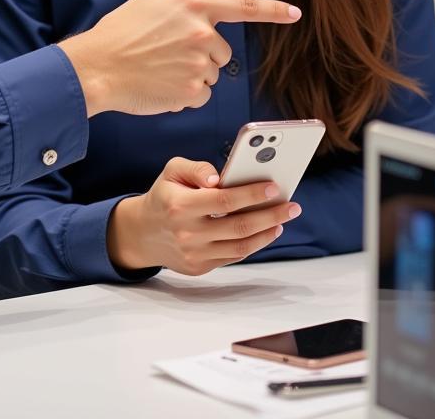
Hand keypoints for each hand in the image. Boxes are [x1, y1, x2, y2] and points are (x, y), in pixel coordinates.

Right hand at [59, 0, 300, 116]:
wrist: (97, 68)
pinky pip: (201, 96)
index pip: (244, 6)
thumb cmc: (116, 34)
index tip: (295, 13)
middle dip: (203, 56)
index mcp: (192, 6)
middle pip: (222, 52)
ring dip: (192, 77)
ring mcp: (199, 64)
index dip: (273, 10)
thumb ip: (176, 7)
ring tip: (159, 72)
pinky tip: (161, 87)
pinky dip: (185, 96)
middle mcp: (202, 34)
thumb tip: (189, 16)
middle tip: (168, 57)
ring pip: (211, 75)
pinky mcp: (192, 92)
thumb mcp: (146, 3)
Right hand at [106, 157, 302, 274]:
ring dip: (267, 232)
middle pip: (239, 226)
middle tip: (292, 206)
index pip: (224, 200)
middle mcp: (188, 232)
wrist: (142, 233)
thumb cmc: (164, 196)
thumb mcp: (172, 171)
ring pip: (241, 246)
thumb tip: (221, 179)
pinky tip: (265, 232)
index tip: (273, 187)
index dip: (251, 194)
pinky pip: (234, 256)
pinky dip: (253, 244)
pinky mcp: (200, 267)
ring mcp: (195, 253)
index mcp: (180, 205)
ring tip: (283, 219)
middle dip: (271, 215)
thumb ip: (197, 168)